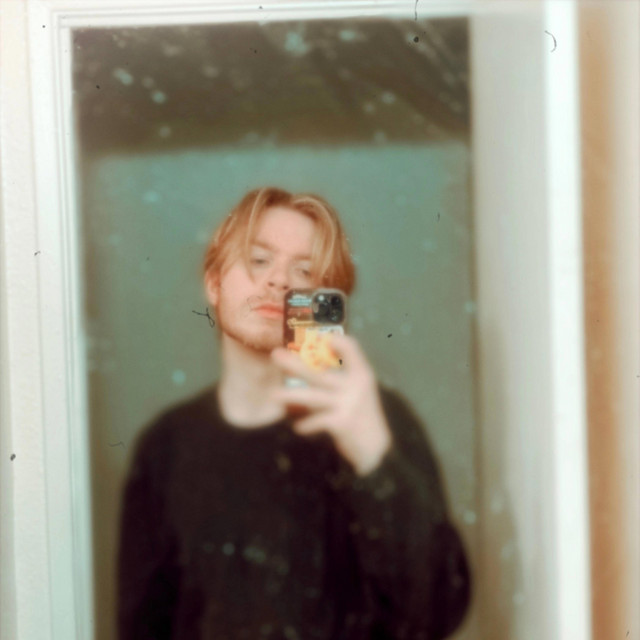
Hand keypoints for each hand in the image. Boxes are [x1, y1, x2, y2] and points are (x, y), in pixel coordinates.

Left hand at [271, 334, 391, 475]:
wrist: (378, 447)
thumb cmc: (363, 415)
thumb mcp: (358, 391)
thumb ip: (339, 379)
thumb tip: (307, 368)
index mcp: (362, 373)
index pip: (351, 347)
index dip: (336, 340)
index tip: (319, 336)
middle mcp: (355, 385)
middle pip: (320, 372)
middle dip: (295, 364)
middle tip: (275, 355)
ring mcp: (348, 404)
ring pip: (313, 397)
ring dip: (292, 395)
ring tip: (274, 394)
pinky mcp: (342, 423)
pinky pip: (317, 421)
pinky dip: (306, 425)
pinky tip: (297, 427)